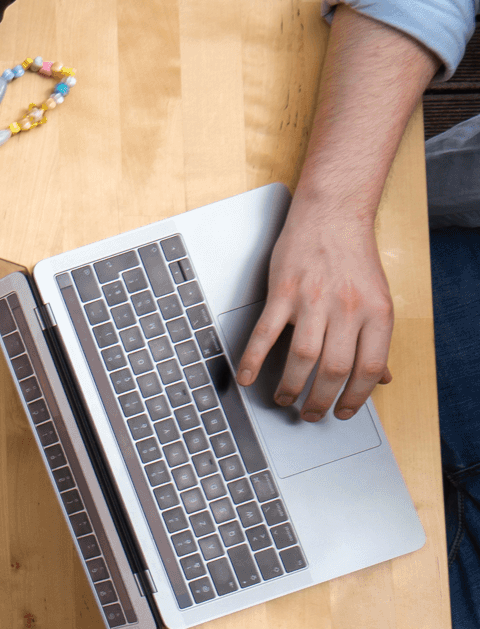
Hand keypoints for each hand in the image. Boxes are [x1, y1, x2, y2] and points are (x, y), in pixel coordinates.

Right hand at [235, 182, 392, 424]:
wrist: (333, 214)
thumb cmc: (353, 256)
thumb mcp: (377, 298)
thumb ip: (376, 339)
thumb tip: (382, 376)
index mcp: (376, 313)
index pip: (369, 368)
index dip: (356, 397)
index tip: (344, 411)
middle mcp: (347, 309)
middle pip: (334, 369)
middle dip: (320, 400)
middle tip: (310, 414)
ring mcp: (313, 301)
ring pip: (302, 359)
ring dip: (290, 387)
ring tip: (284, 399)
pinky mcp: (283, 293)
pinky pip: (266, 335)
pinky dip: (253, 360)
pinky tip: (246, 376)